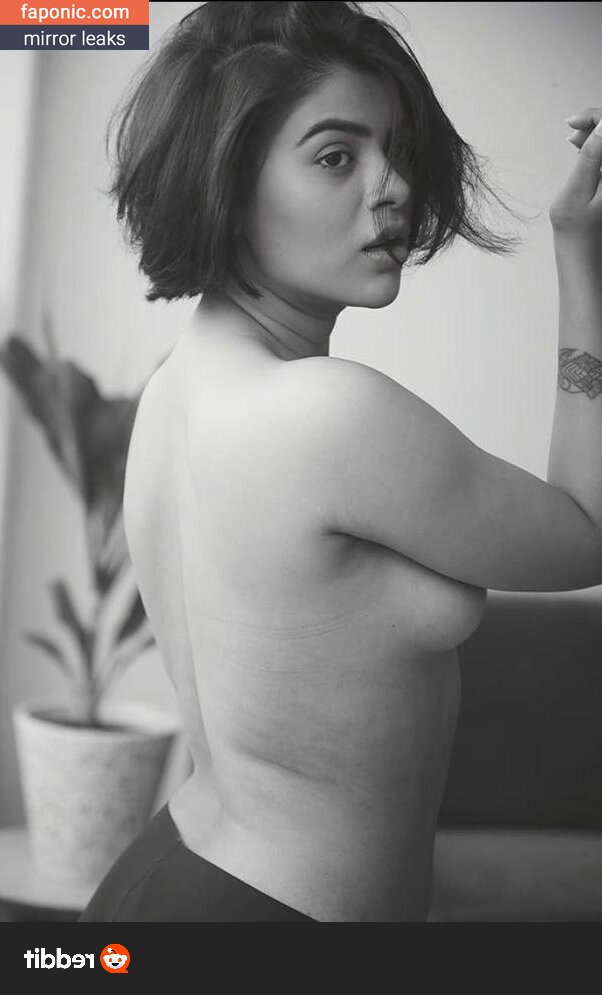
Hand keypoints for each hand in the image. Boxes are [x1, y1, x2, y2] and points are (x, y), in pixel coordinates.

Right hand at [549, 107, 601, 254]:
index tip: (571, 123)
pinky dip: (597, 147)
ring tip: (573, 140)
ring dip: (595, 135)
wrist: (584, 254)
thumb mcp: (578, 190)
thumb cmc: (577, 231)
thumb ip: (591, 156)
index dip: (593, 118)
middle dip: (594, 125)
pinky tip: (582, 149)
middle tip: (571, 131)